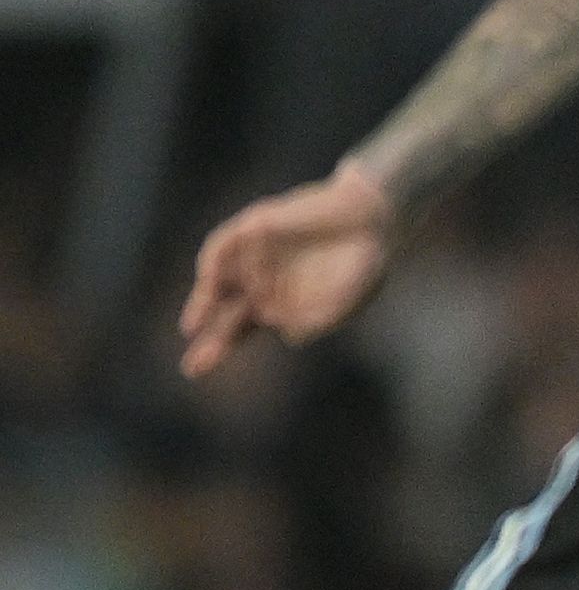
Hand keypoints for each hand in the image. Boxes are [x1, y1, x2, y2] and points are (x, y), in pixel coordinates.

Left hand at [179, 169, 394, 378]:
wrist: (375, 218)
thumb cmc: (364, 263)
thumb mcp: (347, 302)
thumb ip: (320, 322)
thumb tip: (286, 333)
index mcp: (278, 303)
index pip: (240, 329)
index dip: (219, 348)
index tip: (192, 371)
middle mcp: (260, 281)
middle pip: (224, 313)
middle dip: (211, 339)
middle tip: (193, 368)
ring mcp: (255, 254)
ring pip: (218, 279)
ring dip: (204, 302)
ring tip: (193, 327)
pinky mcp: (256, 226)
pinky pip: (226, 244)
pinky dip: (220, 263)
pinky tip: (223, 281)